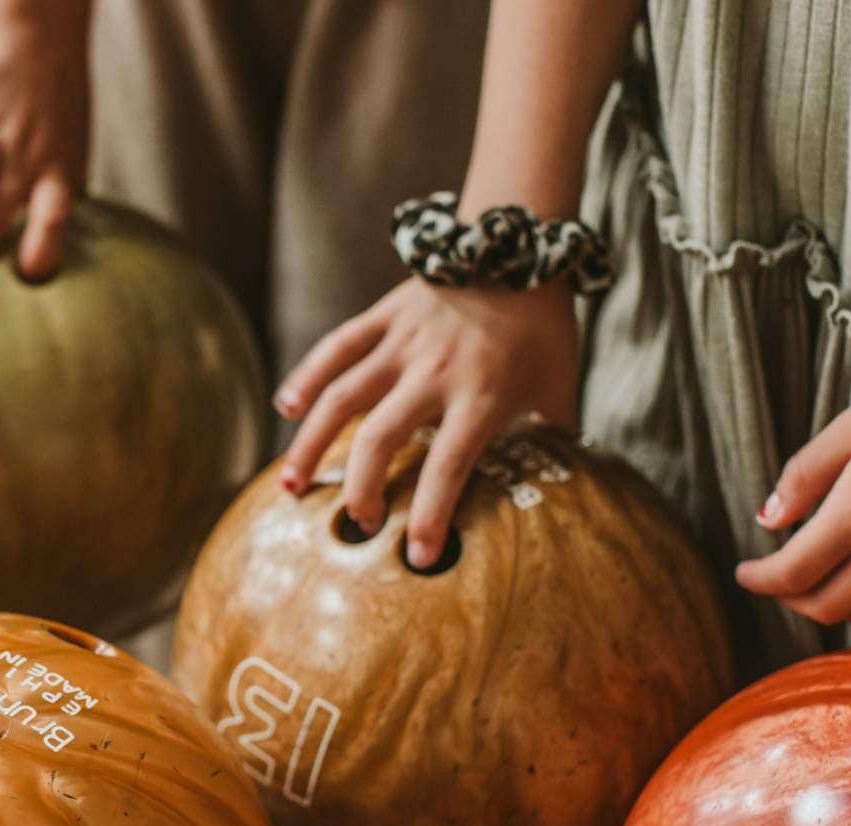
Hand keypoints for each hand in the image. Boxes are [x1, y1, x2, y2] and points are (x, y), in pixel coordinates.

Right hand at [0, 2, 90, 279]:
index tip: (31, 273)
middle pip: (2, 202)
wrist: (39, 47)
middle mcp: (24, 154)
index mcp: (56, 171)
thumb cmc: (55, 120)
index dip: (43, 244)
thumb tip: (39, 265)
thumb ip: (54, 204)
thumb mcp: (70, 158)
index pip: (54, 214)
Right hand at [274, 278, 580, 567]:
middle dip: (361, 488)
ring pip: (342, 396)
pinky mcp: (383, 316)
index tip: (417, 556)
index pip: (449, 466)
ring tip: (291, 483)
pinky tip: (286, 408)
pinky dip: (306, 376)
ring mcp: (402, 341)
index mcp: (481, 396)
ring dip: (311, 443)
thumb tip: (564, 487)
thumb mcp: (559, 385)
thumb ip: (553, 436)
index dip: (431, 516)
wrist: (521, 244)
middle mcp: (434, 372)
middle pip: (379, 438)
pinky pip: (336, 347)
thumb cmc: (543, 325)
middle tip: (358, 523)